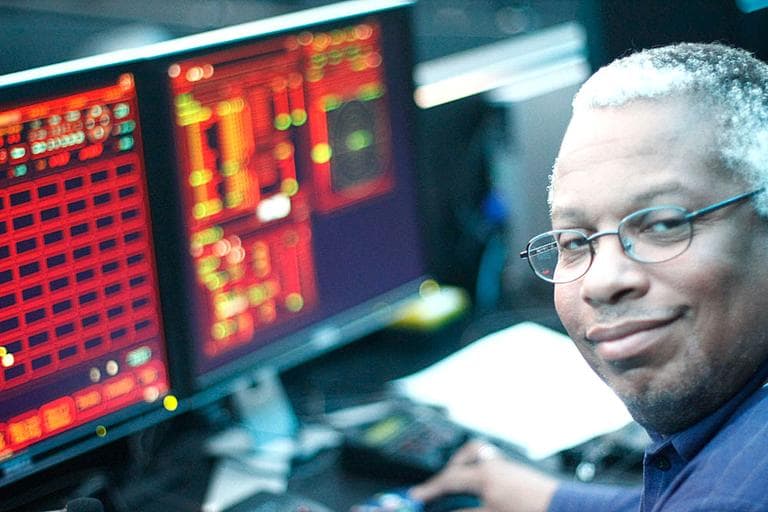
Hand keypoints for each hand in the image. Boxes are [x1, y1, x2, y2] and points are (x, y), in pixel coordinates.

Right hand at [409, 439, 558, 511]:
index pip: (448, 479)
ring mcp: (505, 466)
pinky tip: (479, 482)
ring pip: (475, 457)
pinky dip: (477, 467)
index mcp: (484, 475)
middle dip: (441, 479)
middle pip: (458, 465)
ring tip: (452, 479)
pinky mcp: (515, 472)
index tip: (417, 496)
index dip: (430, 489)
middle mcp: (493, 465)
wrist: (564, 508)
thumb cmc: (532, 510)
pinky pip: (489, 461)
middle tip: (429, 492)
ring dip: (460, 466)